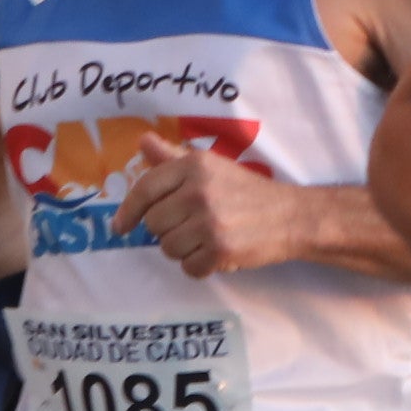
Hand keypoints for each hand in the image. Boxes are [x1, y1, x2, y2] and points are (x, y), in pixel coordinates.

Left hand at [122, 135, 303, 277]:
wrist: (291, 216)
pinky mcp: (220, 249)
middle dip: (168, 230)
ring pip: (168, 248)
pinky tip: (217, 254)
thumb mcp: (211, 166)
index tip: (120, 227)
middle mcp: (198, 191)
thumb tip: (142, 142)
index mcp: (193, 166)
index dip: (128, 211)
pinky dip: (200, 267)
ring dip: (184, 250)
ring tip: (207, 239)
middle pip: (153, 223)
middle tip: (193, 226)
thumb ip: (173, 157)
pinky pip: (188, 268)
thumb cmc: (247, 191)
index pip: (144, 189)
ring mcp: (209, 222)